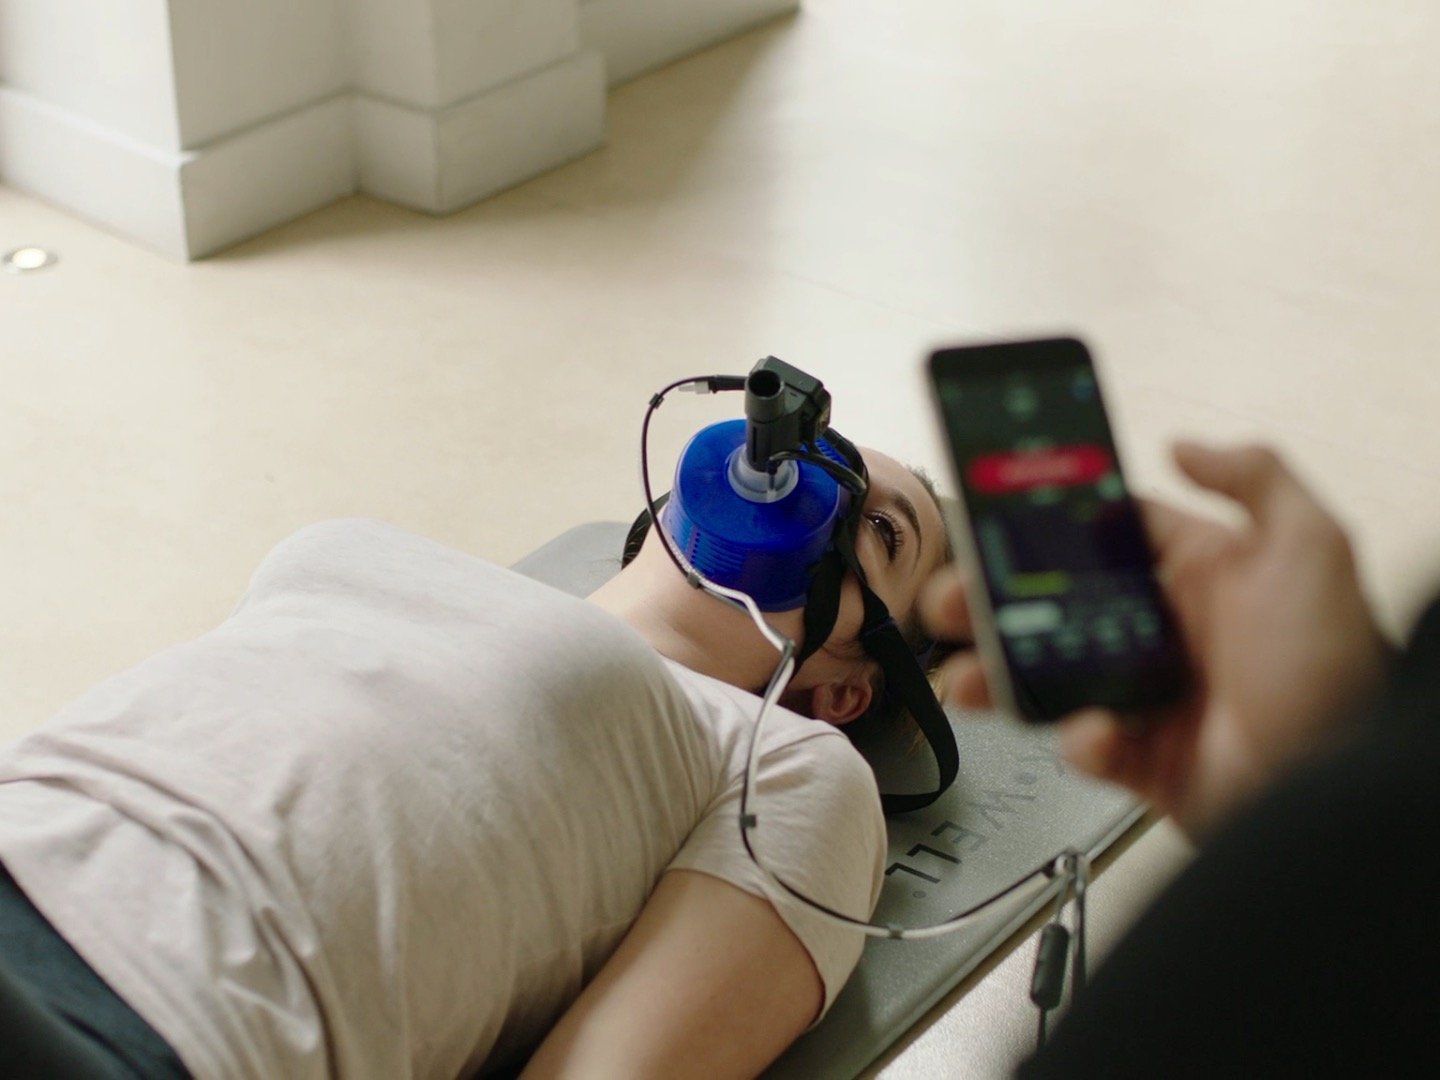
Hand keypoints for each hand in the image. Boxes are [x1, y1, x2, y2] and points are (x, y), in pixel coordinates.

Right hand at [919, 440, 1393, 839]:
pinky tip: (1093, 731)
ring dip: (999, 674)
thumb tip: (1183, 443)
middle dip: (993, 604)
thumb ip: (1255, 475)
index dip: (1045, 526)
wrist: (1338, 784)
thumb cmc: (1334, 665)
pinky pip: (1087, 743)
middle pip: (1054, 606)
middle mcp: (1163, 631)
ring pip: (1049, 676)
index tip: (992, 518)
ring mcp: (1147, 695)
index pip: (1102, 536)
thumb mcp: (1311, 546)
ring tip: (966, 677)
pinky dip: (1078, 739)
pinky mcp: (1143, 758)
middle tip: (953, 601)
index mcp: (1195, 574)